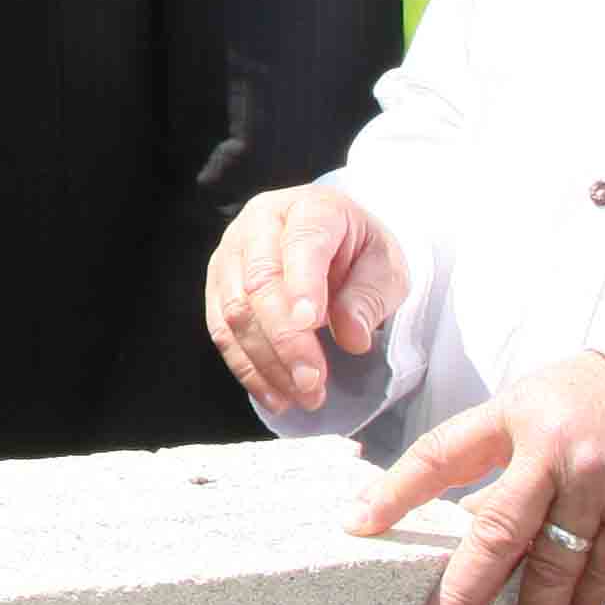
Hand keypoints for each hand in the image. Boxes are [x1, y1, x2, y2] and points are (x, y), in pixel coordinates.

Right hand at [206, 182, 412, 414]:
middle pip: (259, 281)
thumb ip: (370, 298)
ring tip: (302, 397)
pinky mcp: (218, 284)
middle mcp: (260, 223)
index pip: (301, 244)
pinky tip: (275, 396)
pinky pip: (221, 330)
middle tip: (313, 383)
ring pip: (236, 310)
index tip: (312, 325)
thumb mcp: (386, 269)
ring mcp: (231, 253)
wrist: (335, 242)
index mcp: (309, 208)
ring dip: (267, 361)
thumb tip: (351, 337)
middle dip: (285, 339)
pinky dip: (247, 368)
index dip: (303, 284)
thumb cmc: (361, 253)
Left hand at [350, 354, 604, 604]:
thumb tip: (463, 522)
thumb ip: (493, 455)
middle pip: (498, 533)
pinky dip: (585, 601)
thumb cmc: (591, 399)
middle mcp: (558, 454)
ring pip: (558, 568)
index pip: (441, 455)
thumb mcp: (530, 407)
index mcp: (517, 417)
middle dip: (463, 594)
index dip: (396, 491)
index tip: (358, 526)